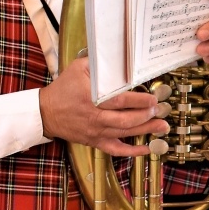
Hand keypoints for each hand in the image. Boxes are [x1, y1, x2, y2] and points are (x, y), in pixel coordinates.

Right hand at [39, 57, 166, 154]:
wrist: (45, 112)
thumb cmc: (64, 89)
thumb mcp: (78, 69)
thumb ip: (98, 63)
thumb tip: (119, 57)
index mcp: (91, 97)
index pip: (120, 100)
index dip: (140, 101)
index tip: (153, 99)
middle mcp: (94, 116)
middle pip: (126, 119)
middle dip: (146, 116)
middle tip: (160, 110)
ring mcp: (95, 131)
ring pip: (124, 133)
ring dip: (146, 130)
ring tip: (163, 127)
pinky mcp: (95, 142)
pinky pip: (116, 150)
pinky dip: (133, 151)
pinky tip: (148, 149)